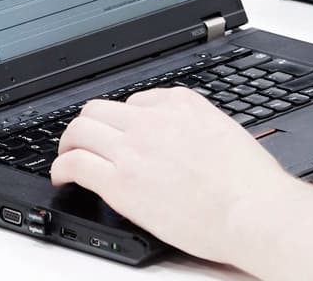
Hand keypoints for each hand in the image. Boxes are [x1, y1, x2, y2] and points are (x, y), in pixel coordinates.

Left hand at [52, 86, 302, 262]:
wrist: (252, 209)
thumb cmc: (249, 183)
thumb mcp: (224, 132)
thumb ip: (194, 127)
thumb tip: (180, 139)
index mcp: (181, 104)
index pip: (136, 102)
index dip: (124, 122)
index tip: (121, 135)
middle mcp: (152, 120)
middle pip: (99, 108)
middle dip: (89, 125)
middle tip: (85, 141)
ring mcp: (133, 149)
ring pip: (80, 129)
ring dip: (69, 142)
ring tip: (68, 156)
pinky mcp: (120, 182)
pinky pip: (75, 163)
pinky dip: (61, 167)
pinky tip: (62, 177)